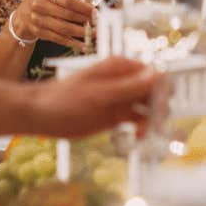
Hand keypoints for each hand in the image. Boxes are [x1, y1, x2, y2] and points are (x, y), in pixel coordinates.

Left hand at [0, 57, 157, 138]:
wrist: (41, 115)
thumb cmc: (65, 99)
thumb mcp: (99, 94)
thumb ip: (130, 87)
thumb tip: (159, 75)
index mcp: (122, 68)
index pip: (155, 74)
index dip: (164, 90)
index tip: (163, 106)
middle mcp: (125, 81)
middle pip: (155, 92)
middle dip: (160, 107)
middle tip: (156, 123)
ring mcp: (121, 99)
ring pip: (149, 108)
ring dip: (153, 120)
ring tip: (147, 133)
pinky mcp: (116, 116)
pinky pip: (138, 121)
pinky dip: (143, 129)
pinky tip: (139, 138)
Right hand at [7, 0, 93, 50]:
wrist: (22, 14)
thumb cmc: (41, 0)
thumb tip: (89, 7)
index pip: (67, 1)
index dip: (83, 7)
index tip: (95, 11)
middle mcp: (39, 6)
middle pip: (67, 15)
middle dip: (85, 20)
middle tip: (97, 23)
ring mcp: (38, 21)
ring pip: (64, 28)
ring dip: (81, 32)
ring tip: (93, 33)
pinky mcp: (40, 32)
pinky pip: (59, 38)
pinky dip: (72, 42)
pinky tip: (83, 44)